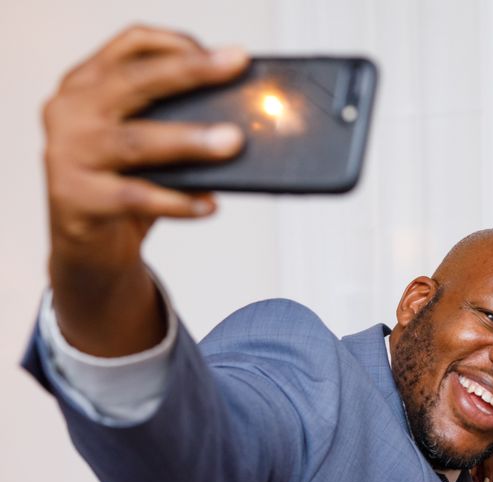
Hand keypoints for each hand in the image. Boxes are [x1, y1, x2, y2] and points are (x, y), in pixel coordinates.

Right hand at [43, 26, 248, 355]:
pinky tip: (209, 204)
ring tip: (232, 142)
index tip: (226, 54)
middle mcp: (71, 111)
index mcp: (86, 85)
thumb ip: (177, 122)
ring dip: (190, 141)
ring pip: (137, 141)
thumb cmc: (122, 183)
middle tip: (235, 68)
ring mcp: (67, 154)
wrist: (88, 246)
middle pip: (135, 82)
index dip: (178, 43)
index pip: (131, 45)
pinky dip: (178, 202)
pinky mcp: (77, 199)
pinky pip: (136, 197)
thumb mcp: (147, 143)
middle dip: (191, 72)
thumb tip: (242, 119)